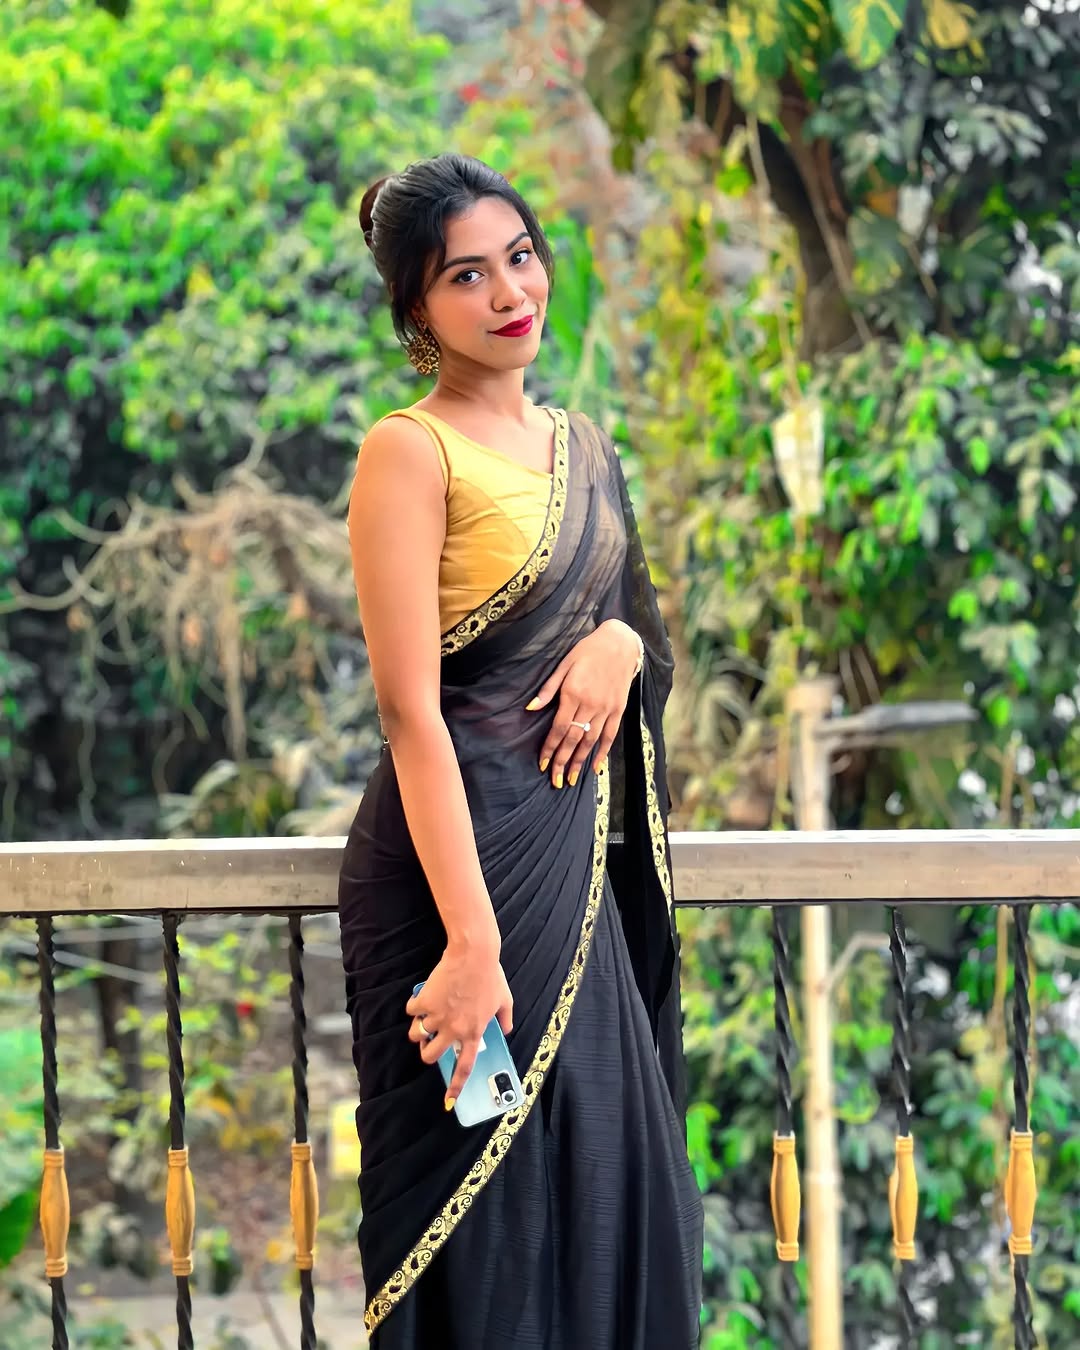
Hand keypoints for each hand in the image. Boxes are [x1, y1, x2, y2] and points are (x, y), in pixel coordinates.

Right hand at [405, 936, 512, 1109]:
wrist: (473, 954)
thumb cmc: (490, 975)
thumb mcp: (505, 1000)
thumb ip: (506, 1019)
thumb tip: (507, 1030)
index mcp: (474, 1032)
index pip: (464, 1067)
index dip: (455, 1086)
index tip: (449, 1100)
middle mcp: (454, 1029)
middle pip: (431, 1055)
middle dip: (427, 1053)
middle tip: (430, 1043)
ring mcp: (437, 1016)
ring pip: (417, 1035)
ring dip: (418, 1030)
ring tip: (423, 1020)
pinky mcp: (425, 1001)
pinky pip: (412, 1010)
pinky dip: (414, 1007)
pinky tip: (421, 999)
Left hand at [526, 619, 640, 788]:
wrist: (620, 643)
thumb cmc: (588, 651)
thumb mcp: (564, 664)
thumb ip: (548, 689)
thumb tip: (530, 708)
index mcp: (573, 694)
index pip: (559, 729)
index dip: (550, 748)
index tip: (542, 764)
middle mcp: (590, 705)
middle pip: (573, 740)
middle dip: (562, 762)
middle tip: (555, 781)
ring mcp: (606, 709)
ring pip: (590, 742)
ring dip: (580, 762)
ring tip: (571, 780)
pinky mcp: (618, 710)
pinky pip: (610, 736)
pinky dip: (602, 753)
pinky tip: (595, 768)